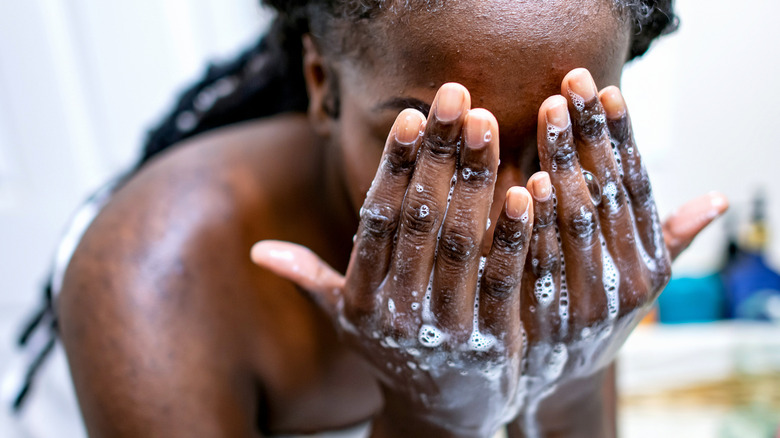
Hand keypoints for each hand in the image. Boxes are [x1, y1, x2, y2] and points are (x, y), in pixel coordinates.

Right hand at [252, 84, 534, 436]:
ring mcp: (444, 329)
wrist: (440, 417)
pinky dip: (514, 237)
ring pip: (461, 244)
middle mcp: (397, 312)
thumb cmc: (392, 352)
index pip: (375, 221)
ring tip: (490, 125)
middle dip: (438, 155)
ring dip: (476, 181)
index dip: (393, 166)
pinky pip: (503, 281)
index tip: (411, 116)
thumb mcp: (345, 321)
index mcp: (360, 299)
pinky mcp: (491, 343)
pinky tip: (528, 190)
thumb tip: (257, 252)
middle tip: (456, 97)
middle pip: (418, 220)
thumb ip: (311, 280)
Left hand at [512, 68, 727, 434]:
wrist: (561, 380)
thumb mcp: (641, 281)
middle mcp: (630, 280)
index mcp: (650, 260)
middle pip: (607, 195)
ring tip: (551, 116)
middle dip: (588, 137)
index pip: (637, 187)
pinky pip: (542, 262)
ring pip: (579, 222)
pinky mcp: (554, 320)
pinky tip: (525, 182)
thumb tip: (718, 199)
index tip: (605, 91)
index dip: (622, 138)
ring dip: (565, 165)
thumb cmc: (598, 314)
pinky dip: (536, 222)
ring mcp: (593, 302)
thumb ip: (670, 239)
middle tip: (567, 86)